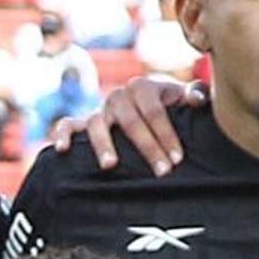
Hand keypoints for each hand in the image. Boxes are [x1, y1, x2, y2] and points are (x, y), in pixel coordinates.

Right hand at [73, 72, 200, 173]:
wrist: (144, 104)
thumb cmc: (168, 105)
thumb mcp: (182, 97)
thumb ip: (194, 94)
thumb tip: (196, 100)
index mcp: (143, 86)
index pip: (154, 111)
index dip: (166, 134)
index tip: (177, 158)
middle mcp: (118, 96)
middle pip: (130, 121)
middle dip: (147, 147)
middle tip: (161, 171)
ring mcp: (99, 110)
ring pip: (97, 124)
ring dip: (104, 145)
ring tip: (111, 165)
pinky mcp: (82, 123)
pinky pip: (67, 125)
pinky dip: (62, 134)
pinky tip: (63, 150)